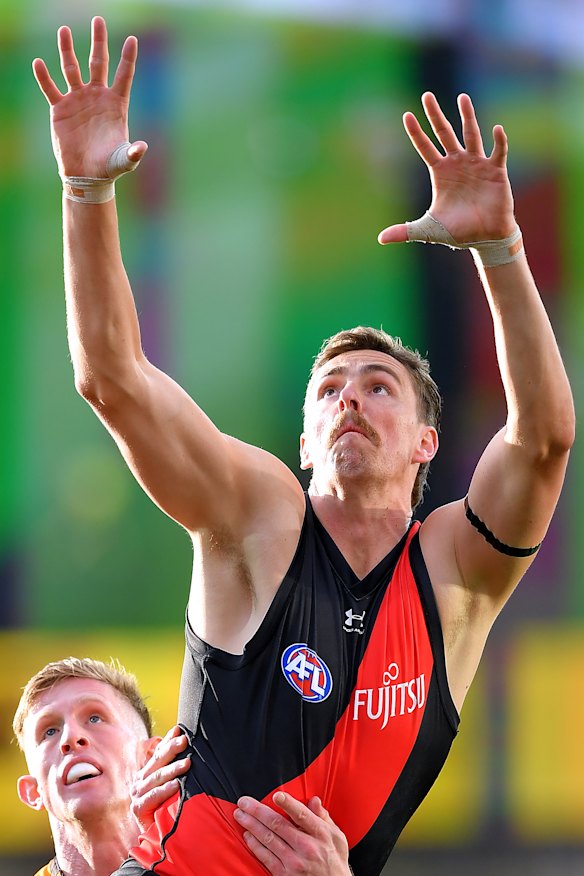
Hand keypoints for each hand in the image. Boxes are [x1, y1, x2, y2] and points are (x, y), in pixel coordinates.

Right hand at [32, 16, 146, 177]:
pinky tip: (39, 63)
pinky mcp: (60, 109)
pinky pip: (50, 88)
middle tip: (97, 20)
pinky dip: (44, 76)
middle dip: (98, 41)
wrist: (87, 175)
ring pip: (71, 68)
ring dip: (67, 49)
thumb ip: (132, 153)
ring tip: (64, 30)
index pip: (124, 75)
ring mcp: (78, 100)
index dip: (128, 58)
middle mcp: (97, 97)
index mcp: (116, 104)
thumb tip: (142, 148)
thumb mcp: (123, 160)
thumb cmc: (109, 167)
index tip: (132, 39)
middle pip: (97, 62)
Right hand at [131, 726, 189, 832]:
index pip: (158, 752)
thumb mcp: (171, 786)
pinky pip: (153, 797)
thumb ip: (175, 770)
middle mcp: (140, 780)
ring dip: (173, 769)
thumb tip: (188, 746)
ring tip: (187, 763)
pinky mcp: (138, 808)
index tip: (179, 729)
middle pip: (157, 761)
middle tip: (185, 740)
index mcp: (147, 772)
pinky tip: (176, 785)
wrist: (154, 835)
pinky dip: (165, 790)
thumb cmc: (166, 808)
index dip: (168, 740)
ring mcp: (138, 794)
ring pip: (157, 777)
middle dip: (172, 749)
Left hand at [234, 792, 350, 875]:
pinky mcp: (284, 874)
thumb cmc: (335, 860)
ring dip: (251, 825)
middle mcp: (307, 847)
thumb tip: (314, 800)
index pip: (302, 815)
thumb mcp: (337, 837)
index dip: (288, 804)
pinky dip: (255, 845)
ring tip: (239, 815)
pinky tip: (247, 835)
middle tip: (243, 802)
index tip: (276, 795)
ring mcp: (294, 862)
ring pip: (268, 839)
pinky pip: (266, 857)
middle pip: (278, 825)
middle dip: (257, 811)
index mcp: (320, 834)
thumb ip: (324, 817)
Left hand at [379, 92, 515, 245]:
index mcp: (441, 173)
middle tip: (426, 95)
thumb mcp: (428, 230)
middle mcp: (457, 163)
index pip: (425, 148)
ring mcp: (477, 164)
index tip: (406, 115)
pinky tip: (496, 129)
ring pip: (471, 134)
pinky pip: (498, 151)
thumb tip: (381, 239)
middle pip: (444, 134)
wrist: (485, 238)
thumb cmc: (458, 231)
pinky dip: (498, 141)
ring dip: (467, 116)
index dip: (416, 133)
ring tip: (462, 98)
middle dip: (435, 115)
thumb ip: (405, 231)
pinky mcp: (496, 171)